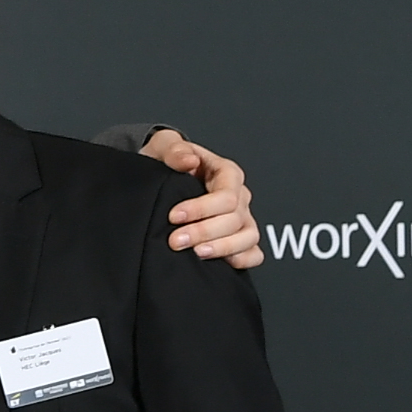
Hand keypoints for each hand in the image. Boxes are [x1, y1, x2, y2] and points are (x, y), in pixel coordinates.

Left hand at [147, 131, 261, 268]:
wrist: (157, 180)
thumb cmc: (164, 161)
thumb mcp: (162, 147)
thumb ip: (174, 149)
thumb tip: (189, 160)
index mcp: (225, 173)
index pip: (225, 195)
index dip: (201, 208)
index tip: (173, 216)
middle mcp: (237, 197)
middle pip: (235, 219)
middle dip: (204, 231)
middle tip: (175, 241)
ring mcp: (241, 220)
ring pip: (248, 237)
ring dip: (223, 248)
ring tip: (196, 254)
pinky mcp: (238, 240)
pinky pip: (253, 253)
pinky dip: (242, 259)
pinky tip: (221, 264)